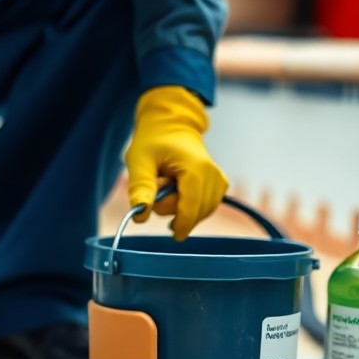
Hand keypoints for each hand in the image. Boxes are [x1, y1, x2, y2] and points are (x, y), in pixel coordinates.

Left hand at [124, 86, 228, 240]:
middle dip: (174, 210)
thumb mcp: (139, 160)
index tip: (172, 234)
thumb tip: (140, 215)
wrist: (170, 124)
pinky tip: (179, 193)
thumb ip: (140, 188)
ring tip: (167, 186)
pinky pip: (207, 206)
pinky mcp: (219, 184)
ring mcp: (219, 179)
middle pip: (196, 211)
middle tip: (158, 189)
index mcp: (196, 168)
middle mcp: (213, 174)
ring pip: (203, 211)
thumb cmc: (153, 140)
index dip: (181, 224)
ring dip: (182, 207)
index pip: (192, 207)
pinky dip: (191, 206)